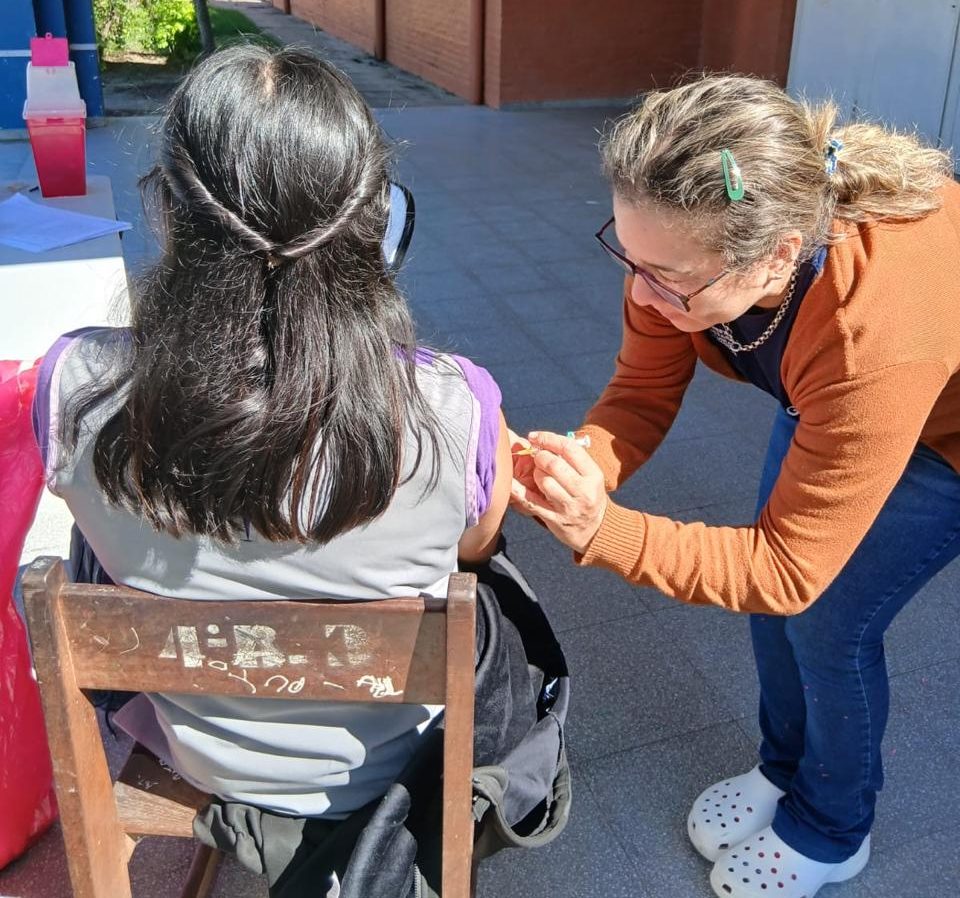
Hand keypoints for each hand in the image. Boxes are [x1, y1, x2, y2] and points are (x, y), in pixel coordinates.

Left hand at [510, 430, 606, 553]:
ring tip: (540, 476)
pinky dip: (519, 492)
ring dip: (536, 475)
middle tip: (537, 458)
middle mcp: (583, 491)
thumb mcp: (590, 476)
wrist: (596, 530)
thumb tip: (542, 440)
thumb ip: (571, 458)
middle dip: (540, 457)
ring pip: (544, 482)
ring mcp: (569, 507)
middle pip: (554, 464)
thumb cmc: (588, 495)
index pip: (569, 449)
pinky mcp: (555, 519)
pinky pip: (532, 502)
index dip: (548, 439)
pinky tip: (510, 483)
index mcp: (593, 475)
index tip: (535, 437)